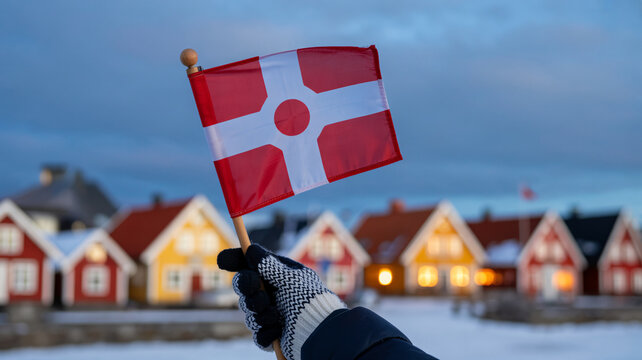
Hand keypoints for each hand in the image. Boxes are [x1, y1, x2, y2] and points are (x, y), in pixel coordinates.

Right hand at [218, 244, 344, 359]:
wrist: (322, 332)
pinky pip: (258, 335)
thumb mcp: (290, 278)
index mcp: (278, 276)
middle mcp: (273, 294)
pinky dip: (266, 332)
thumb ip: (269, 265)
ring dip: (259, 313)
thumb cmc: (310, 299)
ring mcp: (271, 315)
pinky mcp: (272, 336)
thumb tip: (250, 249)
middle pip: (243, 288)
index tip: (223, 260)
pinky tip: (279, 330)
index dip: (235, 260)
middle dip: (247, 289)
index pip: (252, 265)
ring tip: (276, 315)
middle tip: (259, 293)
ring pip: (248, 313)